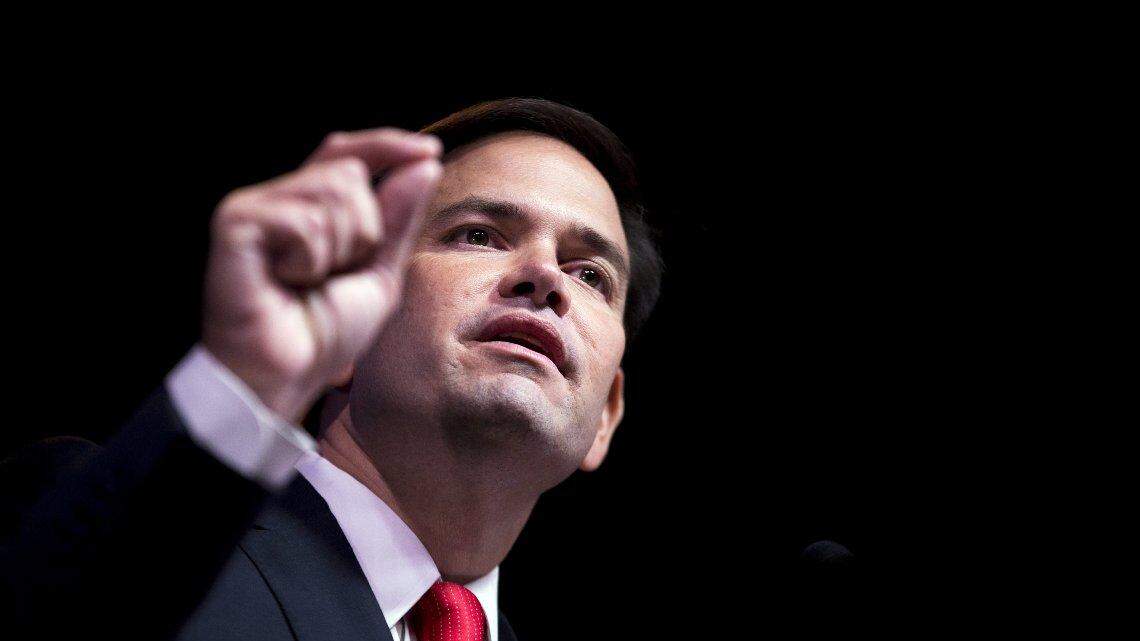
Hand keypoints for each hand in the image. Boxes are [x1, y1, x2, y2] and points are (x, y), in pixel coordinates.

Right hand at [202, 129, 442, 420]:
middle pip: (350, 172)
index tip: (431, 150)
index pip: (350, 154)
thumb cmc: (324, 331)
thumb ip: (398, 218)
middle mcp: (280, 198)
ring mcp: (255, 206)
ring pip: (333, 191)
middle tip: (332, 275)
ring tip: (306, 281)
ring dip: (338, 248)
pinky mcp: (235, 220)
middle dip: (364, 230)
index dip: (388, 146)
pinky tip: (284, 282)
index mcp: (311, 206)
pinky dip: (309, 261)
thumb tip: (424, 162)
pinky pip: (305, 220)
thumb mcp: (380, 272)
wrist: (286, 374)